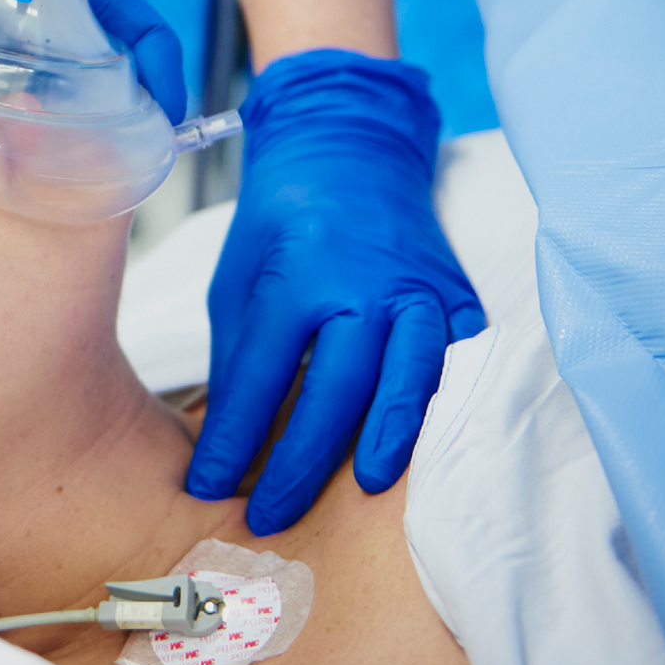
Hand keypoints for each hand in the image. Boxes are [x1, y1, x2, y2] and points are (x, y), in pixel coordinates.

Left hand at [186, 49, 483, 533]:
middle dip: (301, 462)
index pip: (259, 375)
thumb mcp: (239, 277)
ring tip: (368, 489)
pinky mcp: (454, 297)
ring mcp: (416, 291)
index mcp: (294, 273)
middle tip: (271, 516)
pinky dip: (442, 406)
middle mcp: (360, 284)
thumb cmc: (283, 219)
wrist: (352, 148)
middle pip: (335, 389)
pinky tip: (426, 445)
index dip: (233, 439)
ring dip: (386, 439)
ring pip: (407, 378)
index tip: (208, 486)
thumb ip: (242, 354)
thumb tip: (232, 438)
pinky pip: (456, 362)